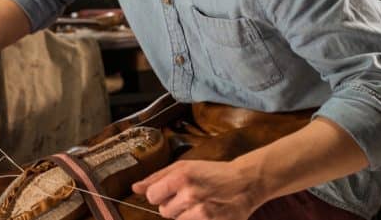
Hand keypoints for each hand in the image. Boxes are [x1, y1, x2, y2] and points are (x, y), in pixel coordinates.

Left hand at [132, 160, 263, 219]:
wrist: (245, 182)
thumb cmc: (212, 173)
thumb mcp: (184, 166)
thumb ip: (157, 177)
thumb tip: (136, 188)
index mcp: (181, 177)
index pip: (152, 196)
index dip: (159, 195)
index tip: (169, 192)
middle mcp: (190, 194)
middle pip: (164, 211)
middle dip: (173, 205)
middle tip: (190, 196)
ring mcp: (202, 211)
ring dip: (184, 215)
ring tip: (199, 204)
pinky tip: (206, 212)